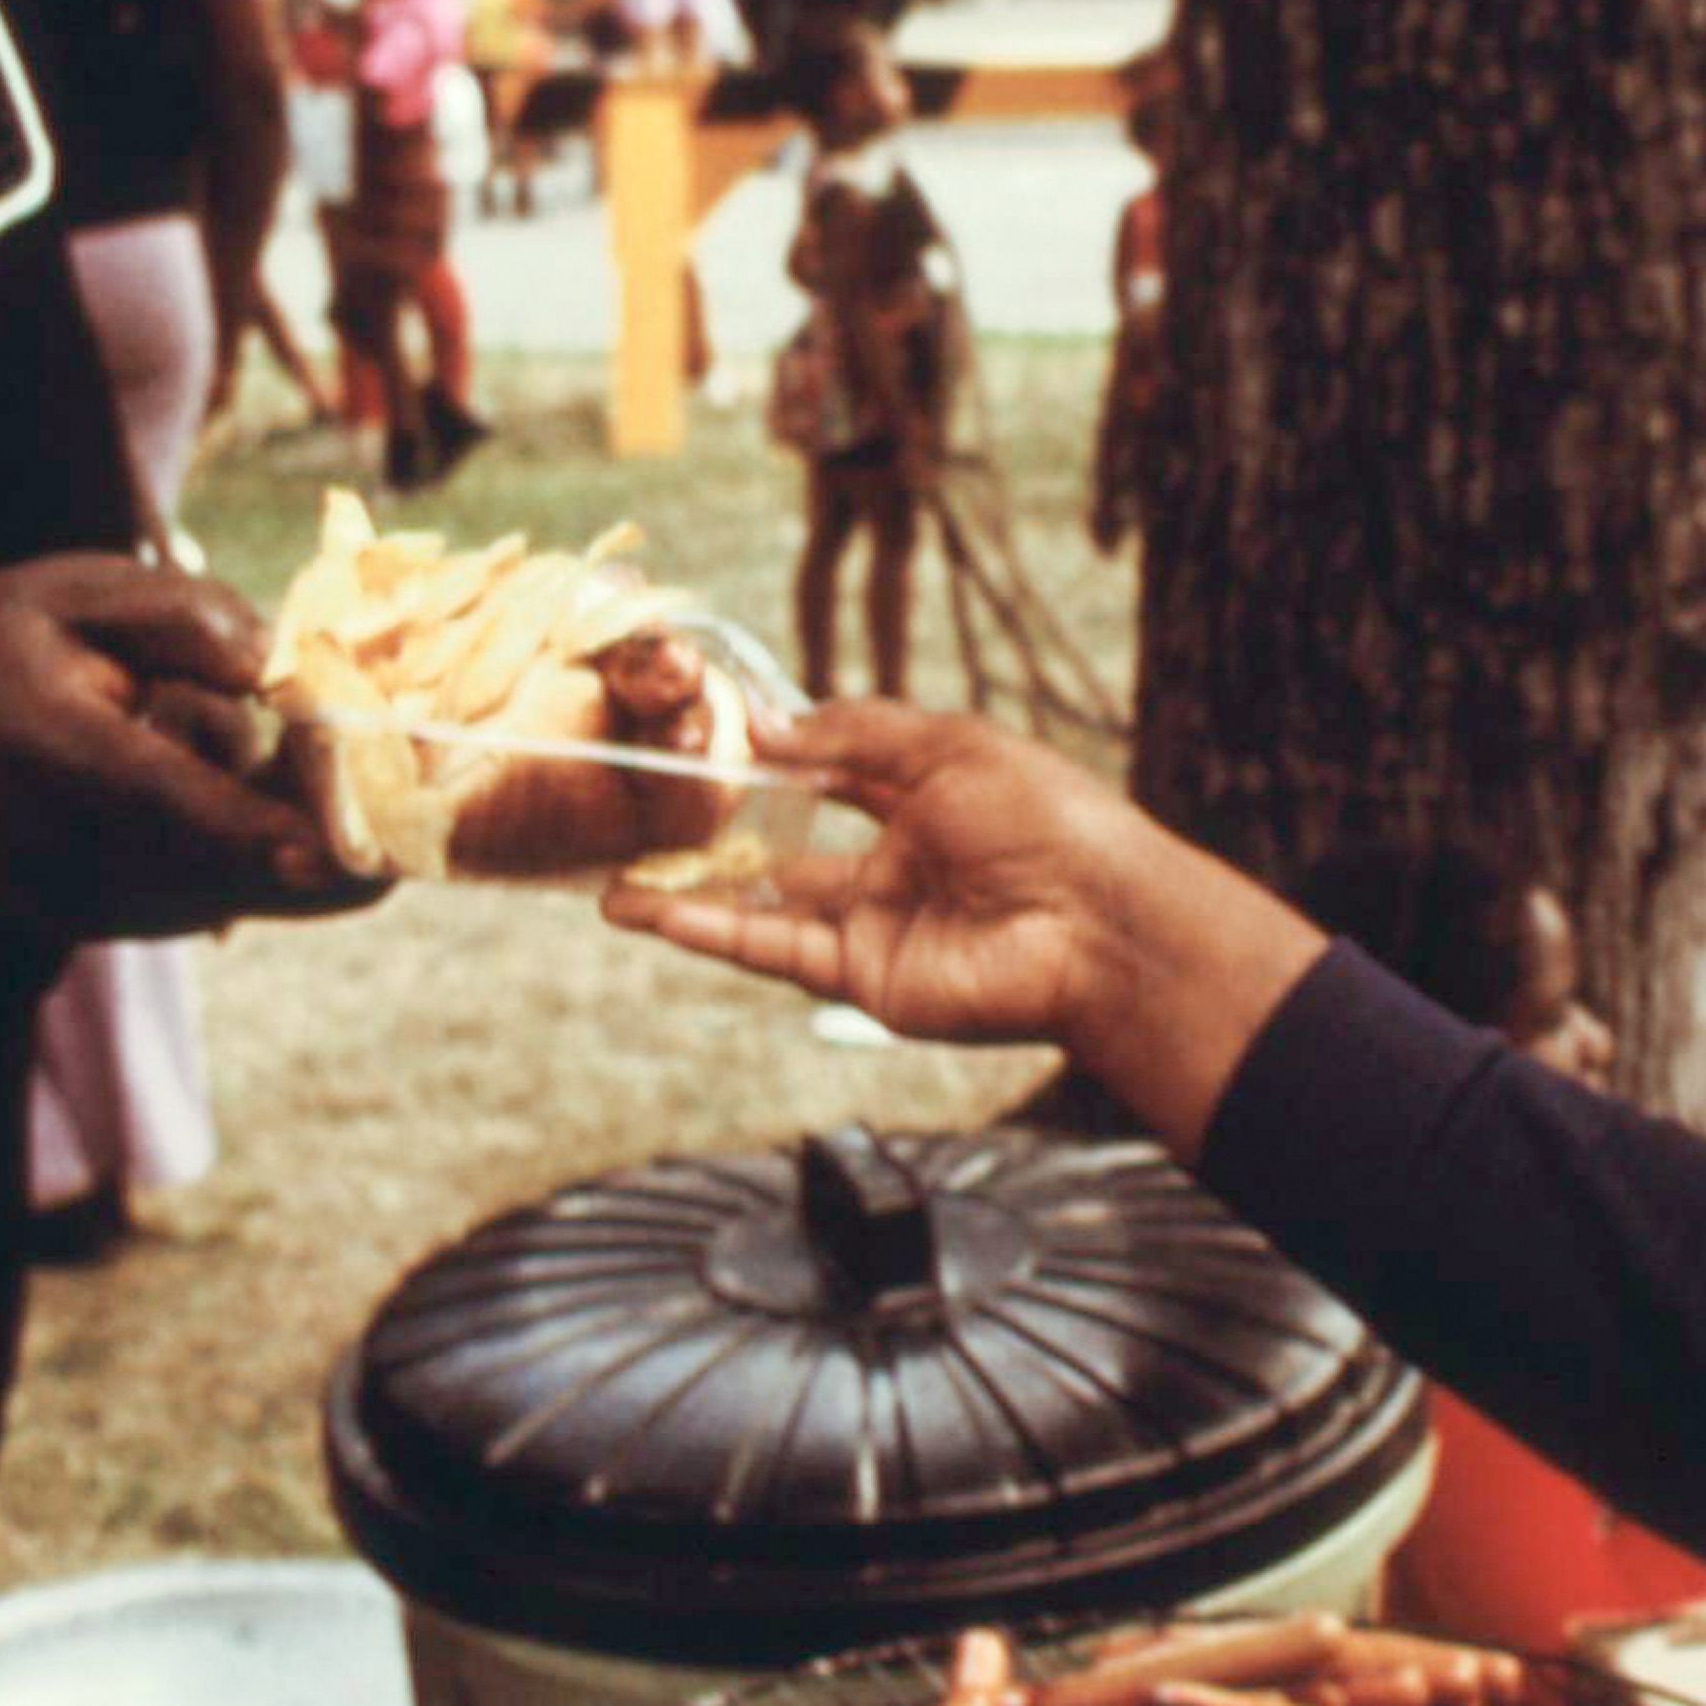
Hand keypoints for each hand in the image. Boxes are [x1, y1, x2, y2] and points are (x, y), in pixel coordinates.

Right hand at [0, 555, 376, 939]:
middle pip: (217, 859)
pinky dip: (239, 848)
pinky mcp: (87, 923)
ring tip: (190, 732)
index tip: (333, 856)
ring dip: (267, 825)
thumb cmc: (1, 636)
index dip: (251, 826)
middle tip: (334, 740)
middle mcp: (47, 842)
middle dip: (309, 817)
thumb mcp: (76, 586)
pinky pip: (207, 898)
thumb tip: (276, 670)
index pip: (159, 792)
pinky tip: (186, 770)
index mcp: (40, 743)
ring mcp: (64, 898)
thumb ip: (182, 612)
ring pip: (226, 885)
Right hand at [607, 704, 1324, 1145]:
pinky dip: (708, 931)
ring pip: (764, 906)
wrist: (1096, 922)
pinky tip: (647, 911)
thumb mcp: (948, 748)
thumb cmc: (1045, 820)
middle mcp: (894, 864)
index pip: (830, 774)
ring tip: (609, 880)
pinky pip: (772, 950)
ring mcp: (875, 925)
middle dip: (715, 834)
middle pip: (785, 846)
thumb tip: (768, 728)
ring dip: (689, 894)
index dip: (769, 757)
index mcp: (925, 800)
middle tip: (641, 814)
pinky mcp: (863, 977)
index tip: (699, 735)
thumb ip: (855, 736)